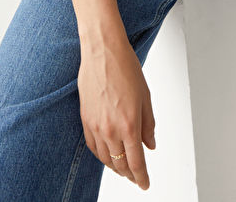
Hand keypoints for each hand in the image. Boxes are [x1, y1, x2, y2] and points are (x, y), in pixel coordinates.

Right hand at [78, 31, 155, 190]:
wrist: (102, 51)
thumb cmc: (125, 67)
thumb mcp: (145, 96)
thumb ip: (148, 124)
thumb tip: (150, 144)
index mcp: (129, 125)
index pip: (136, 162)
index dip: (141, 177)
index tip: (145, 184)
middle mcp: (111, 129)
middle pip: (120, 164)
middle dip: (130, 174)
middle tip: (137, 178)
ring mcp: (96, 125)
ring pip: (105, 158)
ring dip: (115, 166)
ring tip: (123, 168)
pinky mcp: (85, 119)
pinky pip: (92, 146)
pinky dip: (101, 155)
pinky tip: (106, 154)